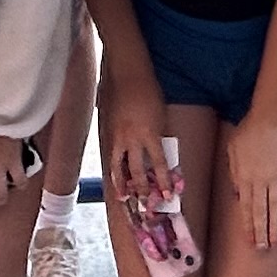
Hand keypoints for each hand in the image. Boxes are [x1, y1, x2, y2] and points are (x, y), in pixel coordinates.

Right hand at [100, 83, 168, 211]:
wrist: (128, 73)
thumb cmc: (150, 90)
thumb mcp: (160, 116)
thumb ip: (158, 136)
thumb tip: (157, 153)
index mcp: (149, 134)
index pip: (158, 164)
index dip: (163, 181)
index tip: (168, 195)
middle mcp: (131, 138)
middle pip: (135, 171)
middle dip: (141, 189)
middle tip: (144, 203)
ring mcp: (117, 136)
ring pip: (117, 166)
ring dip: (121, 184)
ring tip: (123, 197)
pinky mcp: (108, 131)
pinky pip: (111, 154)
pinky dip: (114, 166)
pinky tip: (115, 174)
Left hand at [229, 128, 276, 255]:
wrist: (268, 117)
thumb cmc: (248, 130)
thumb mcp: (232, 151)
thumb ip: (234, 173)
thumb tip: (237, 193)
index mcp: (243, 177)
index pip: (245, 208)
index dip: (247, 226)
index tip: (248, 240)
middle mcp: (259, 181)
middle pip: (259, 212)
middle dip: (260, 232)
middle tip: (262, 249)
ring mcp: (275, 177)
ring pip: (275, 207)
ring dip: (275, 226)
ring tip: (275, 242)